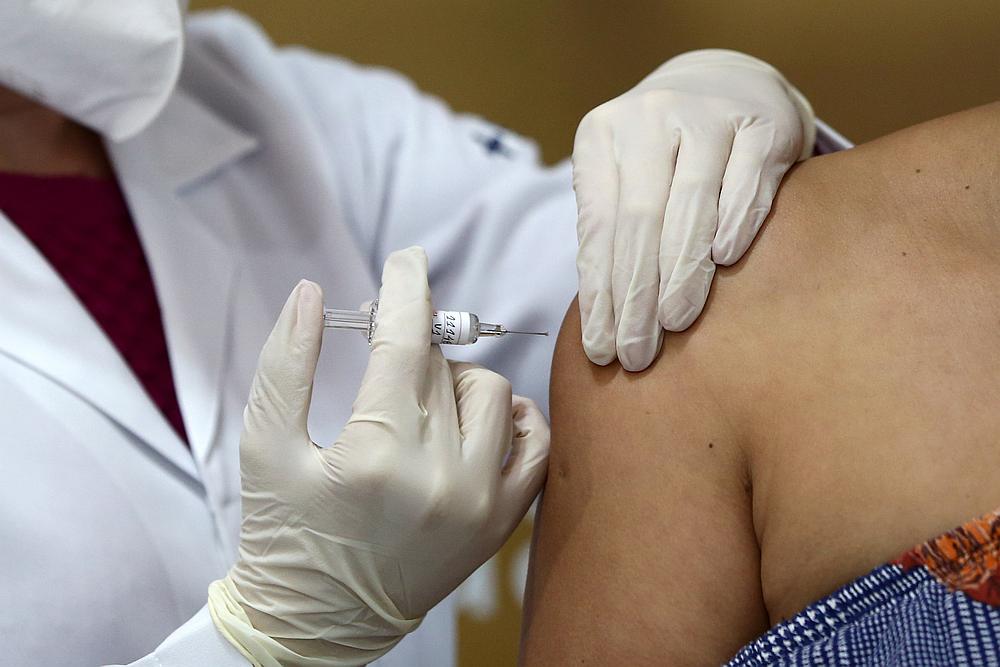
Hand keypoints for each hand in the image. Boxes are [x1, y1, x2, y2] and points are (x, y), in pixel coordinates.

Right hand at [208, 247, 549, 665]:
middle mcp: (440, 477)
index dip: (406, 288)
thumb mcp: (262, 447)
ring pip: (491, 391)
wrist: (318, 625)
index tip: (407, 259)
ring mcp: (481, 503)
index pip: (403, 343)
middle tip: (387, 349)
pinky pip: (537, 441)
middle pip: (442, 364)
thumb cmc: (283, 535)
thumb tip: (314, 293)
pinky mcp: (501, 522)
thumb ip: (286, 363)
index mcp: (375, 455)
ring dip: (454, 380)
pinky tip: (478, 420)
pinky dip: (514, 416)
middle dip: (411, 341)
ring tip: (418, 404)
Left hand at [574, 49, 814, 370]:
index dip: (599, 293)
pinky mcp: (763, 121)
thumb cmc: (664, 155)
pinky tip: (725, 263)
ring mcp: (707, 113)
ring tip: (673, 324)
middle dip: (635, 296)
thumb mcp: (624, 177)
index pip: (597, 228)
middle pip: (638, 220)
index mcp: (601, 135)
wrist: (726, 83)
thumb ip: (613, 232)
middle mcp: (649, 117)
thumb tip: (604, 321)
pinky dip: (735, 222)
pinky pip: (746, 180)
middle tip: (636, 354)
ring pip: (690, 203)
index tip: (601, 349)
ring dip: (681, 271)